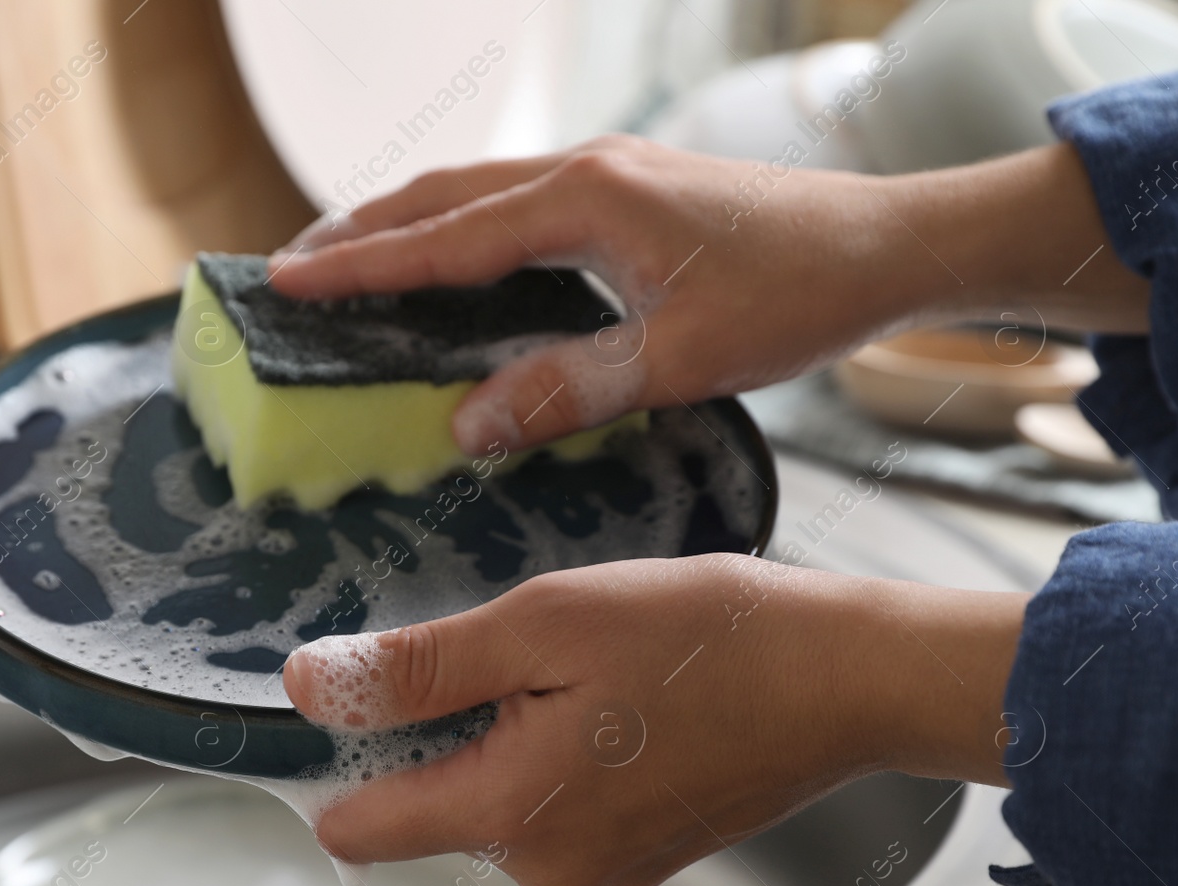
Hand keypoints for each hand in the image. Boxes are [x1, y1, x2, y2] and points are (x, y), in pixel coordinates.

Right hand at [269, 137, 1148, 454]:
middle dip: (364, 227)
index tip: (285, 277)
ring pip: (480, 190)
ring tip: (353, 258)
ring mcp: (610, 172)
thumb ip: (570, 388)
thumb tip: (467, 425)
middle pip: (445, 194)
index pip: (445, 237)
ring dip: (411, 222)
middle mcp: (587, 169)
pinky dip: (466, 228)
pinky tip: (460, 263)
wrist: (891, 244)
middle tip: (294, 264)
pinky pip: (519, 201)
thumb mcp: (681, 358)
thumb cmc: (798, 295)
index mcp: (586, 200)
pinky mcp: (632, 189)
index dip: (360, 262)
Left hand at [283, 555, 1026, 885]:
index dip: (335, 757)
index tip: (355, 692)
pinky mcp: (640, 855)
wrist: (848, 677)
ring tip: (580, 668)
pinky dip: (562, 751)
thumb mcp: (544, 623)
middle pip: (431, 803)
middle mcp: (549, 869)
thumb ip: (419, 669)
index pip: (360, 826)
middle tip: (516, 648)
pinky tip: (616, 696)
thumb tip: (311, 686)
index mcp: (512, 817)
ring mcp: (601, 870)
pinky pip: (558, 805)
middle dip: (446, 727)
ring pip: (498, 798)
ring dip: (509, 732)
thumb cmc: (710, 637)